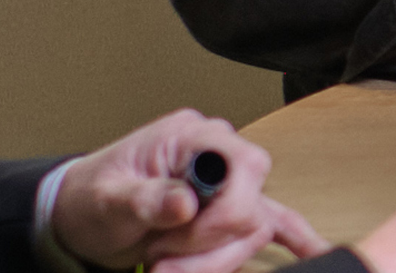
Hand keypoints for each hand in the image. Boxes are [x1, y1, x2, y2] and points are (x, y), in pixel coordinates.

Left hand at [45, 110, 329, 272]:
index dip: (222, 215)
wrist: (81, 214)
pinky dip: (295, 240)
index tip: (179, 242)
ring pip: (255, 232)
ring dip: (214, 262)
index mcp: (191, 136)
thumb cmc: (91, 198)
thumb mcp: (107, 198)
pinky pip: (273, 223)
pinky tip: (314, 253)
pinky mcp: (226, 212)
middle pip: (252, 208)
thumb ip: (146, 198)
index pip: (245, 167)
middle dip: (209, 248)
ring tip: (165, 269)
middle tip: (162, 264)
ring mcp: (225, 184)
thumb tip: (184, 201)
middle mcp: (217, 155)